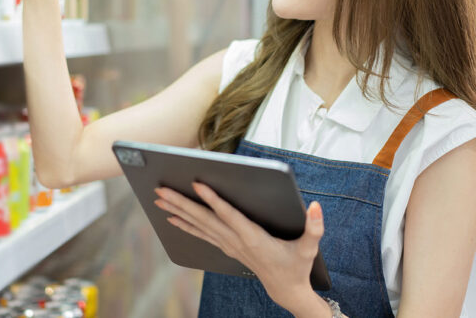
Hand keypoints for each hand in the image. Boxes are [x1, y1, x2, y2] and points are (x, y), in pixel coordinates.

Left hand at [155, 183, 329, 316]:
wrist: (286, 290)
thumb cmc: (297, 266)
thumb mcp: (310, 248)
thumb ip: (314, 228)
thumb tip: (316, 206)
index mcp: (254, 237)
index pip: (229, 215)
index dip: (213, 199)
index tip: (197, 184)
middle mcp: (236, 240)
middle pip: (204, 219)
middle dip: (181, 203)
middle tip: (161, 190)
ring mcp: (229, 245)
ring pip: (198, 225)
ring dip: (178, 211)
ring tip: (159, 199)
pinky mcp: (226, 247)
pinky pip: (201, 234)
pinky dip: (185, 225)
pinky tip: (171, 217)